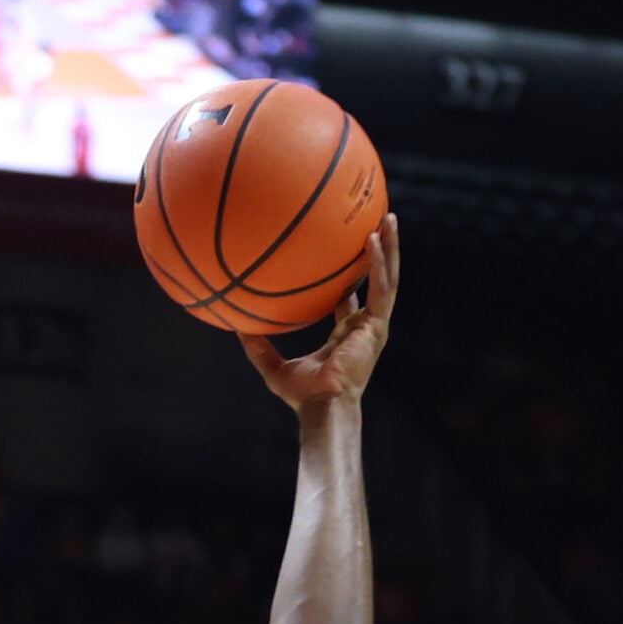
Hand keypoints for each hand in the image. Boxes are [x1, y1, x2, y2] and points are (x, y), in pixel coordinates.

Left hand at [242, 213, 398, 410]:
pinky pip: (382, 287)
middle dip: (378, 252)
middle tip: (377, 223)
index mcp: (344, 335)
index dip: (350, 280)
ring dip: (389, 247)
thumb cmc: (301, 395)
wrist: (322, 407)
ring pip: (387, 278)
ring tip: (389, 216)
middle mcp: (363, 328)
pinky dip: (378, 262)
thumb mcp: (271, 366)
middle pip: (375, 282)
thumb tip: (233, 326)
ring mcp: (373, 326)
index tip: (345, 256)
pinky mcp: (377, 327)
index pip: (350, 302)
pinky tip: (374, 238)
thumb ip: (256, 346)